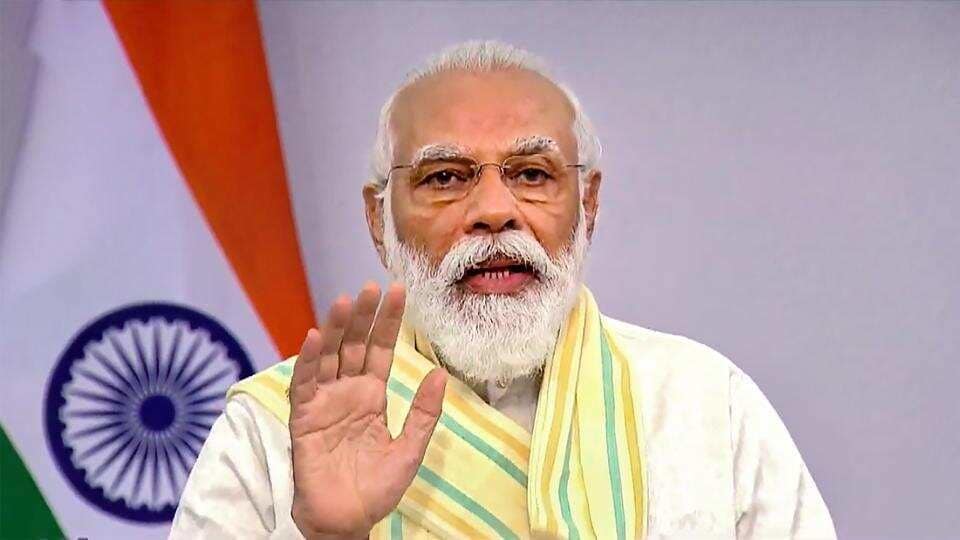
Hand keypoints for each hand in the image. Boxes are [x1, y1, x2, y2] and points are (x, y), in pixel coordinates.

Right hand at [288, 282, 447, 539]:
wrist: (347, 519)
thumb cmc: (376, 487)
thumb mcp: (410, 448)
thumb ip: (423, 412)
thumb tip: (439, 373)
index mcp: (372, 394)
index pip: (380, 349)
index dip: (388, 321)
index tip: (398, 291)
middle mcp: (347, 391)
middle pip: (355, 345)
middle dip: (363, 316)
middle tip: (372, 286)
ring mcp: (324, 401)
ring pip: (329, 356)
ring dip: (336, 328)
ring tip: (346, 300)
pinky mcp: (304, 417)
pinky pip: (304, 384)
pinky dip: (309, 361)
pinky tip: (316, 337)